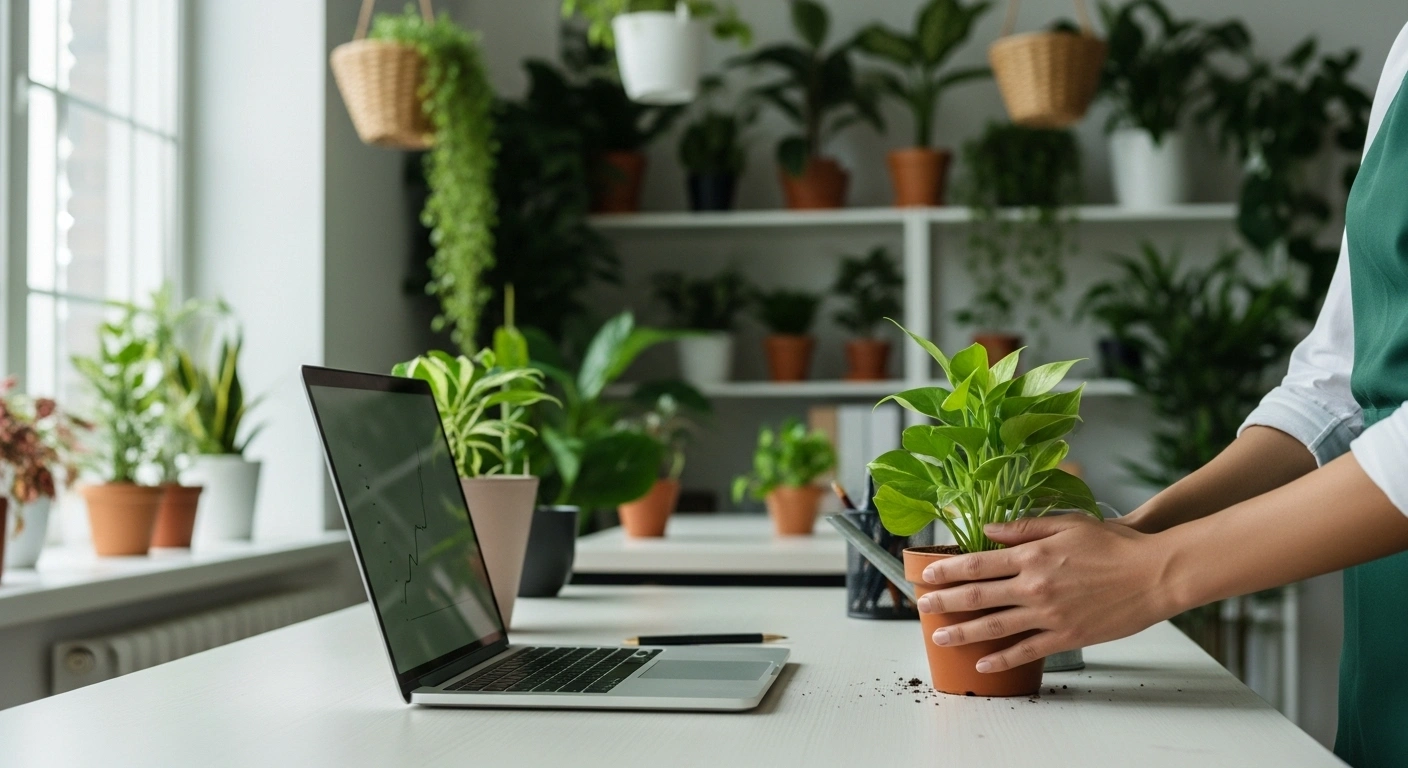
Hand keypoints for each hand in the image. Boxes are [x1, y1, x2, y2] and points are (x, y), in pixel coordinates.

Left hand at [917, 515, 1180, 673]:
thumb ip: (1024, 527)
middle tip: (921, 607)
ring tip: (940, 637)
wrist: (1153, 574)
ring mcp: (1049, 614)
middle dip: (945, 601)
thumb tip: (988, 529)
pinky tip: (982, 664)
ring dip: (963, 633)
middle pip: (978, 595)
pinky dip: (1002, 659)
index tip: (927, 575)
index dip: (948, 570)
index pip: (978, 563)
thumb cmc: (1114, 544)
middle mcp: (1035, 586)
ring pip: (995, 626)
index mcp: (1033, 555)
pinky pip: (1027, 650)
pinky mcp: (1067, 636)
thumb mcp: (1067, 523)